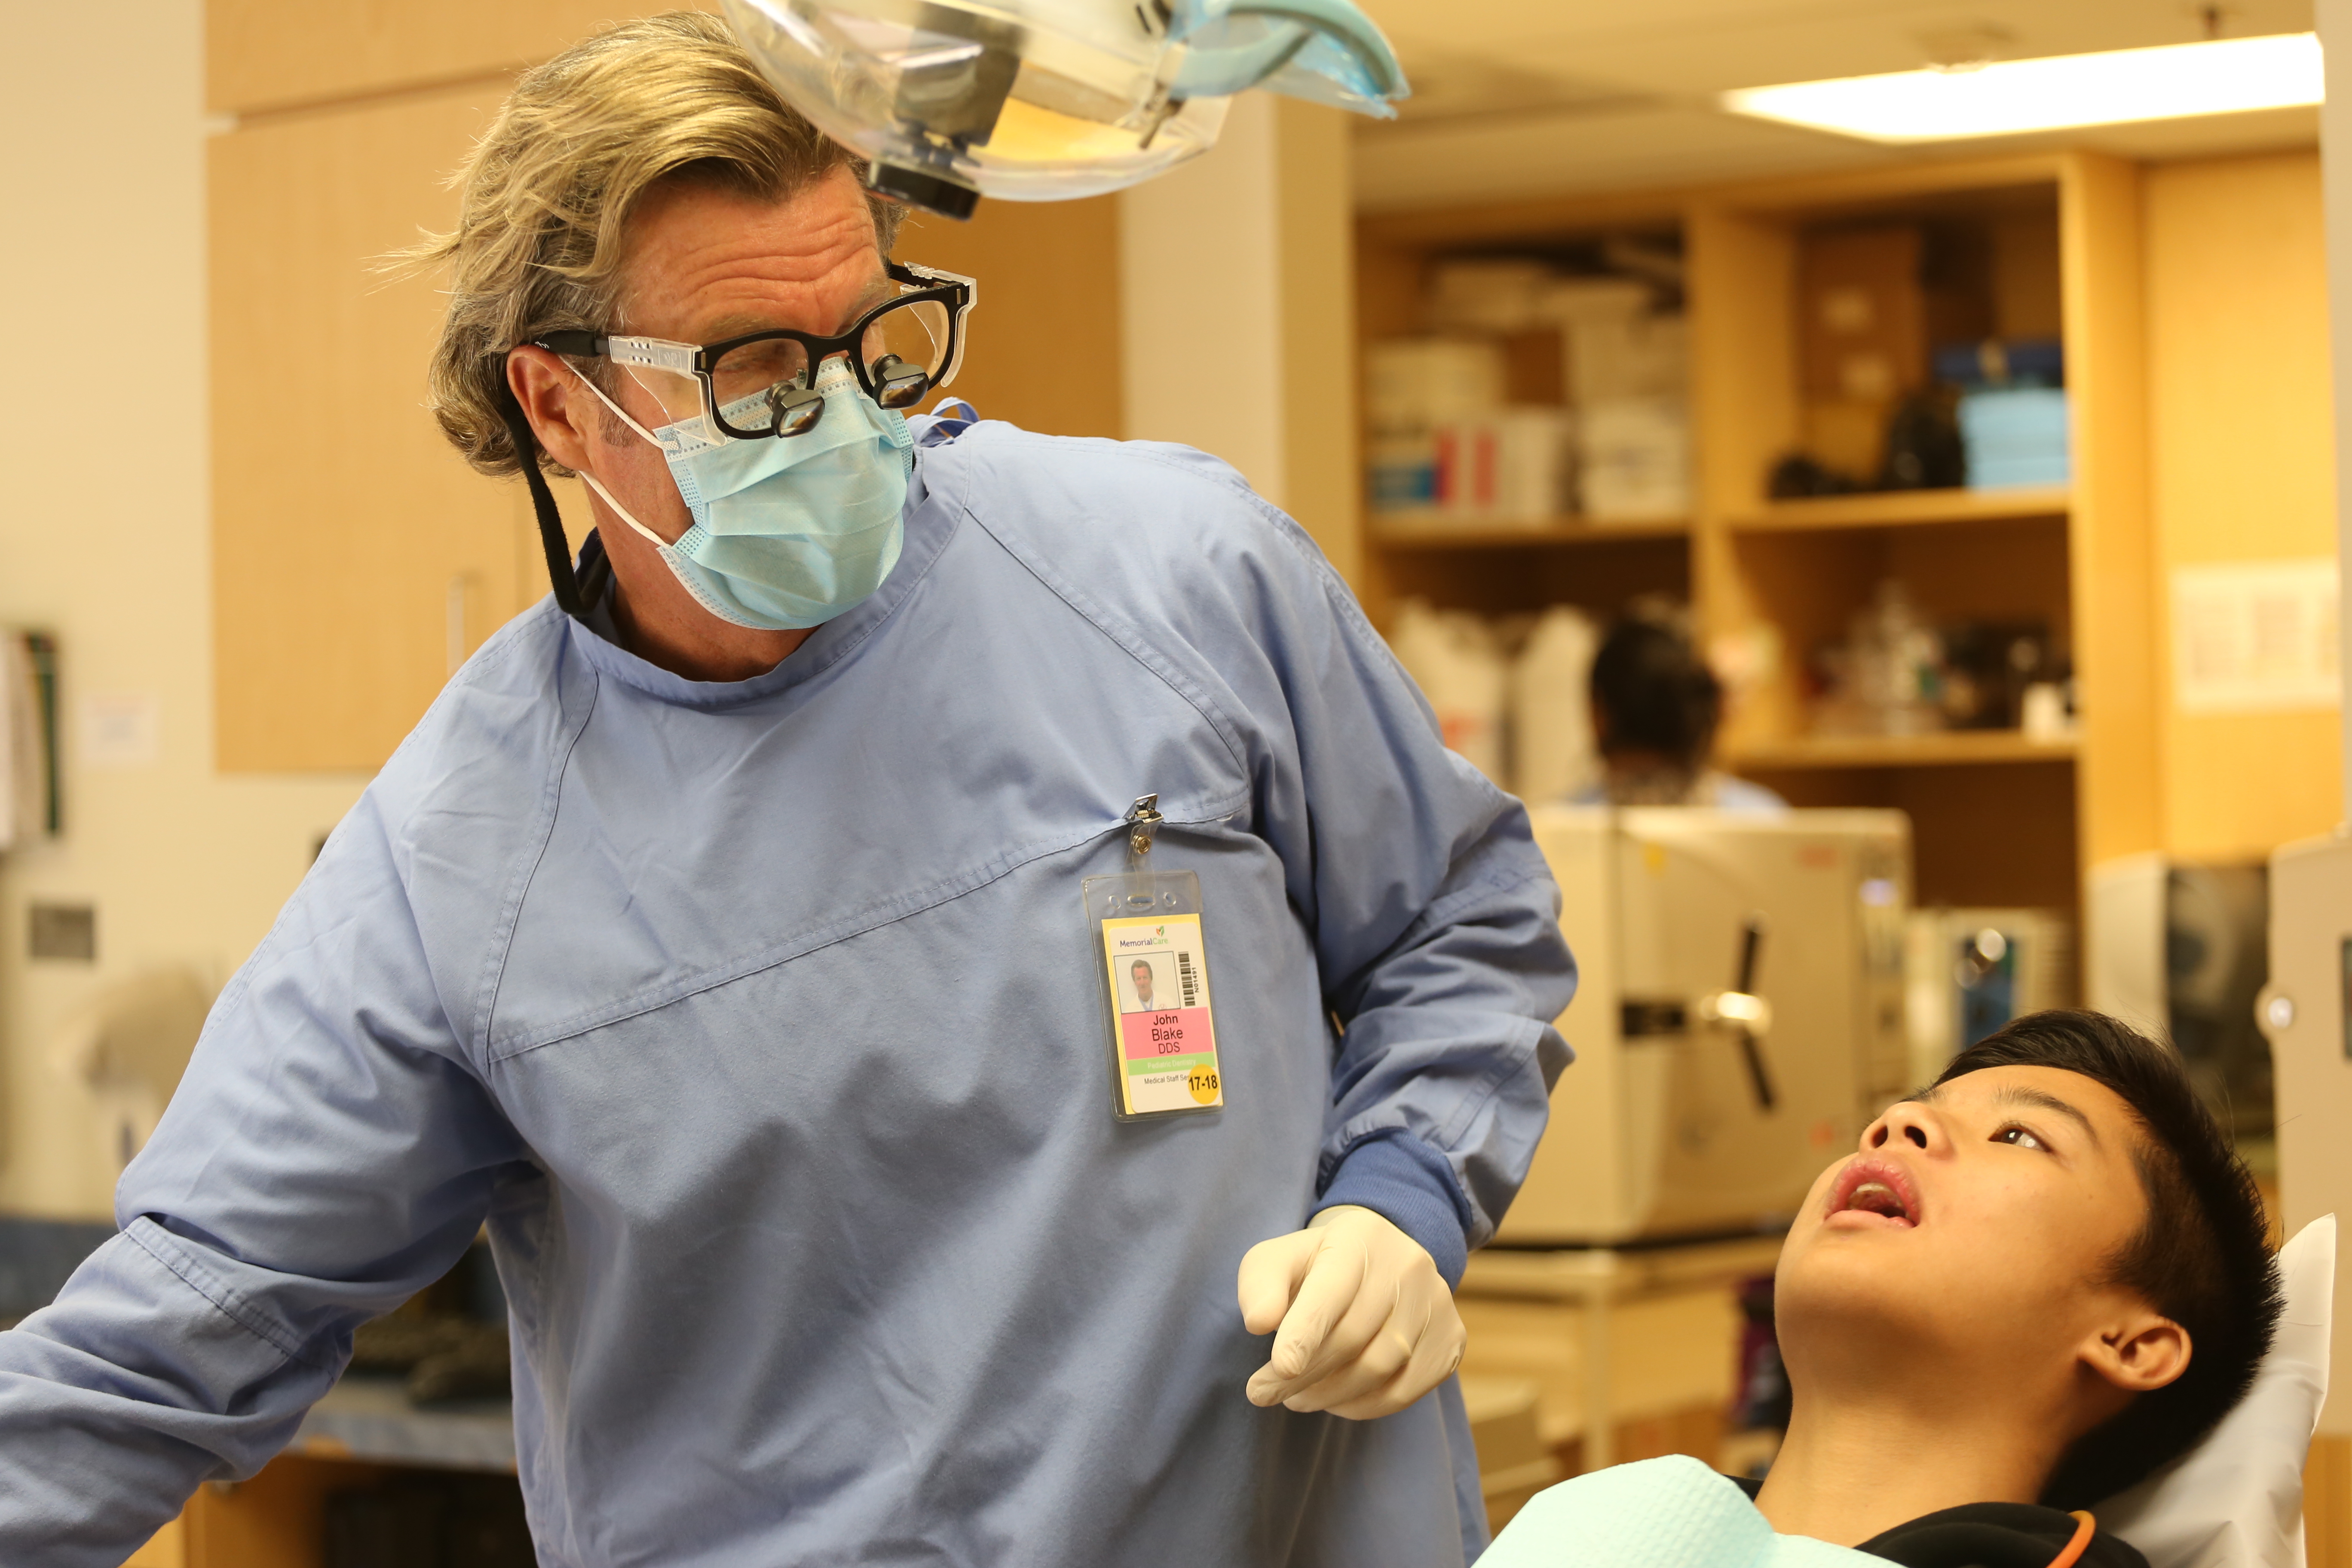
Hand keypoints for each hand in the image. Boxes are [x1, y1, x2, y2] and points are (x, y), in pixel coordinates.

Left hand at [1237, 1204, 1465, 1419]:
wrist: (1378, 1260)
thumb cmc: (1315, 1265)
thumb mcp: (1277, 1260)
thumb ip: (1261, 1285)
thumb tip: (1258, 1322)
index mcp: (1360, 1237)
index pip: (1332, 1291)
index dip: (1305, 1332)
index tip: (1278, 1366)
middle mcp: (1408, 1265)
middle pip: (1353, 1337)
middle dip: (1302, 1374)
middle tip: (1262, 1393)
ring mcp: (1437, 1302)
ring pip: (1380, 1368)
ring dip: (1329, 1394)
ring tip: (1295, 1397)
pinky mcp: (1451, 1338)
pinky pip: (1406, 1390)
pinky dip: (1363, 1406)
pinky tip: (1335, 1402)